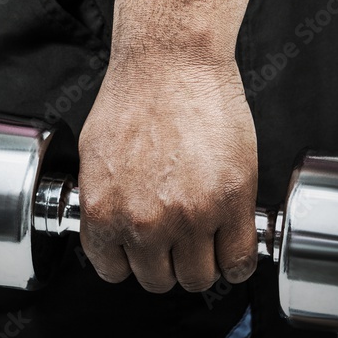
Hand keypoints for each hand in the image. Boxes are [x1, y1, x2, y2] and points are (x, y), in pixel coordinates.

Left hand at [77, 53, 258, 293]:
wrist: (172, 59)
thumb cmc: (136, 94)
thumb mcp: (98, 154)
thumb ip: (106, 201)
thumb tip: (115, 229)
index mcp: (105, 211)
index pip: (114, 271)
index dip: (132, 258)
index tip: (145, 248)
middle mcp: (145, 221)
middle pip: (159, 279)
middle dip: (169, 259)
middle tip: (179, 235)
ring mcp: (192, 215)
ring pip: (199, 277)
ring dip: (204, 260)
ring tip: (207, 233)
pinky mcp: (231, 200)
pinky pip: (239, 260)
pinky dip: (238, 260)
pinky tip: (234, 239)